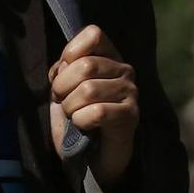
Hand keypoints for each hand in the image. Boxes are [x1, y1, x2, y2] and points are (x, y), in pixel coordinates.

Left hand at [49, 25, 139, 188]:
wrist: (91, 158)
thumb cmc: (76, 119)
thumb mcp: (63, 89)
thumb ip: (62, 69)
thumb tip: (62, 65)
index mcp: (108, 56)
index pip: (93, 33)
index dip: (70, 52)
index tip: (63, 73)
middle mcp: (124, 70)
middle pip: (85, 65)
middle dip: (62, 87)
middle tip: (62, 101)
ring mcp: (130, 92)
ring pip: (88, 90)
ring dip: (70, 107)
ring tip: (73, 115)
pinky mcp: (131, 115)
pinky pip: (97, 112)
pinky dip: (81, 121)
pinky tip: (85, 127)